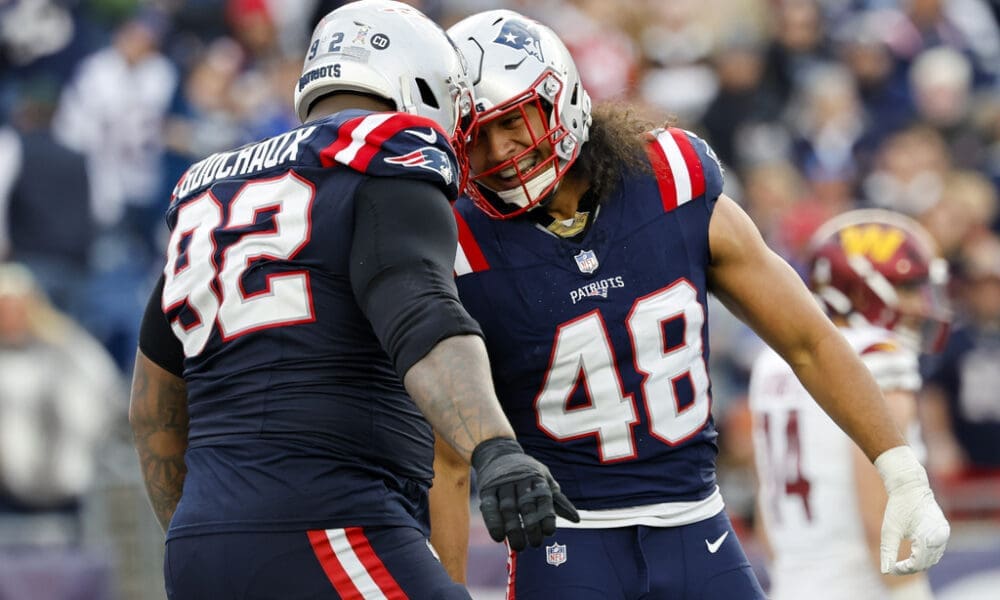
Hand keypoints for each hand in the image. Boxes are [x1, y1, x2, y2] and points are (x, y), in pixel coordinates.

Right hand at [471, 438, 578, 550]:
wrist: (499, 453)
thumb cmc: (527, 472)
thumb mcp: (545, 480)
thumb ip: (558, 501)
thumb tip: (576, 519)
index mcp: (537, 478)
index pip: (543, 497)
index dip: (547, 515)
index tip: (549, 532)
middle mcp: (519, 479)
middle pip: (525, 504)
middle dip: (531, 526)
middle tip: (535, 544)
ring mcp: (502, 483)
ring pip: (507, 508)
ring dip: (513, 529)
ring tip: (519, 546)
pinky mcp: (486, 489)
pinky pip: (489, 506)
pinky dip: (493, 522)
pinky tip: (498, 537)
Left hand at [875, 446, 950, 574]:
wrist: (910, 487)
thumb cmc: (898, 507)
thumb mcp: (889, 530)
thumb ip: (888, 552)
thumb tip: (885, 571)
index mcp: (929, 536)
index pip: (918, 563)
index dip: (904, 569)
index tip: (891, 568)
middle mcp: (940, 536)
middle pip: (927, 562)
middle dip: (911, 567)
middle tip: (894, 567)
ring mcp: (944, 533)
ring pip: (933, 558)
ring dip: (919, 563)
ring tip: (901, 562)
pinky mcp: (943, 531)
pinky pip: (936, 550)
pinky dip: (925, 555)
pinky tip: (912, 555)